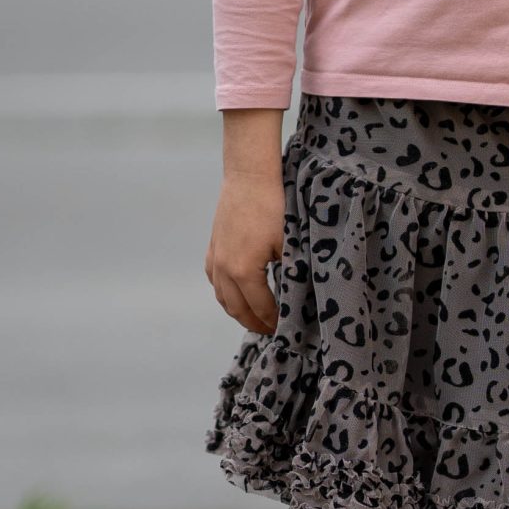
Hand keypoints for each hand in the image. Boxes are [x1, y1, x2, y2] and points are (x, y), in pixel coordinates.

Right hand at [205, 170, 283, 332]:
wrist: (249, 177)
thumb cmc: (273, 207)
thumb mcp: (288, 243)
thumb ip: (288, 272)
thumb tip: (295, 295)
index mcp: (243, 272)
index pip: (260, 308)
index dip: (273, 322)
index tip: (285, 329)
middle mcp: (223, 270)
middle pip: (237, 309)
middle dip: (254, 323)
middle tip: (271, 331)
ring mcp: (215, 259)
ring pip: (222, 297)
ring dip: (238, 311)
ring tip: (255, 318)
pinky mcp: (213, 247)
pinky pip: (214, 281)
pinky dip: (225, 293)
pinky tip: (236, 294)